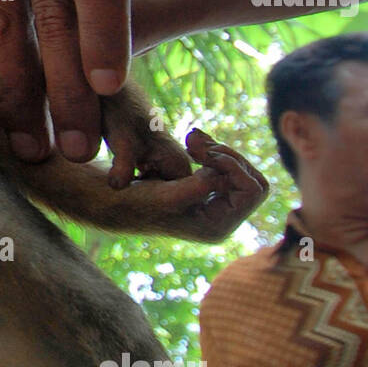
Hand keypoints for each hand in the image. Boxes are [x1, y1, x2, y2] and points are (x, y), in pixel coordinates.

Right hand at [130, 128, 268, 241]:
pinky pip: (227, 167)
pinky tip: (192, 143)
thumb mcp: (166, 194)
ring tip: (192, 139)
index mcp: (217, 227)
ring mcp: (216, 207)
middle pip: (254, 180)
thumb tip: (224, 177)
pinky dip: (213, 151)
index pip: (252, 190)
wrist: (113, 199)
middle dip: (229, 156)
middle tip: (197, 142)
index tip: (202, 153)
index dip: (233, 165)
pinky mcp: (207, 193)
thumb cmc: (134, 199)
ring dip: (220, 151)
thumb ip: (198, 187)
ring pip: (242, 171)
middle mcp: (222, 220)